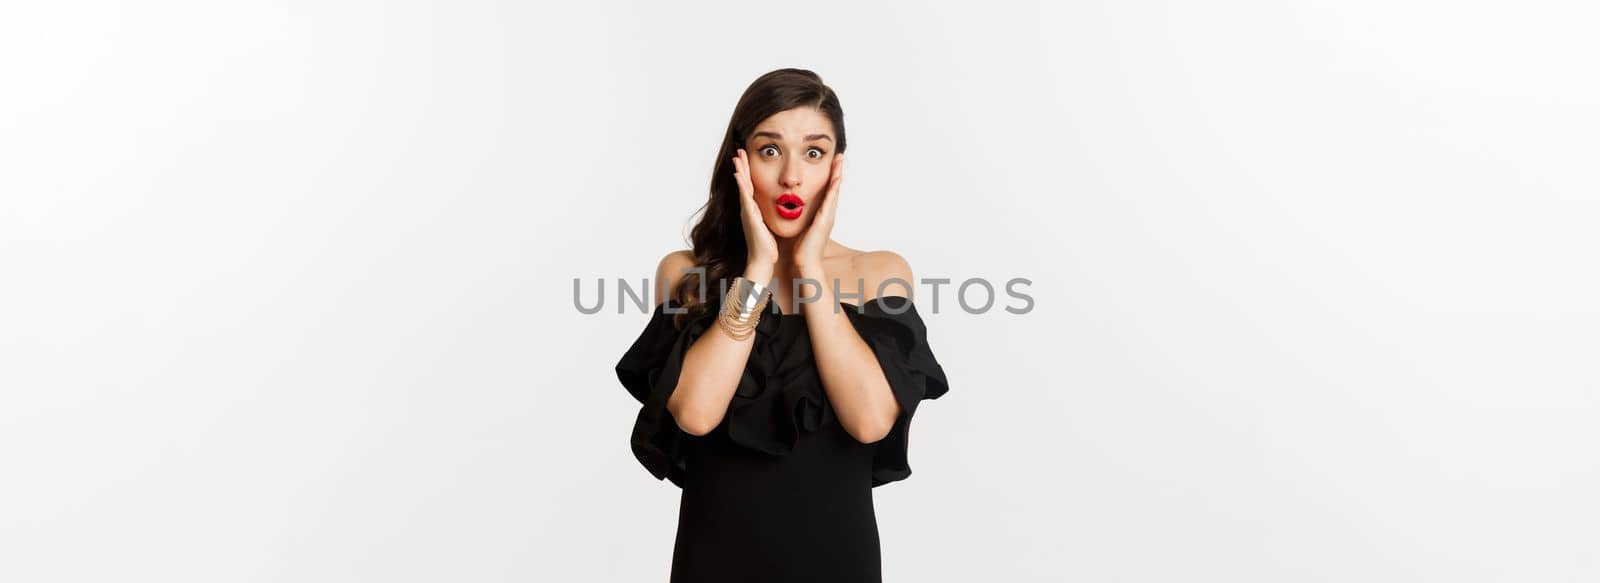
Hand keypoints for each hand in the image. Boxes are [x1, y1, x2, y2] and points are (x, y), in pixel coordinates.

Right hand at [732, 148, 778, 267]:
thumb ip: (768, 217)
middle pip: (744, 182)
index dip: (747, 171)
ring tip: (737, 157)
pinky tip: (738, 175)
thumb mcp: (768, 226)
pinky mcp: (749, 216)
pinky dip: (741, 186)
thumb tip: (775, 210)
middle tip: (739, 150)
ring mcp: (747, 212)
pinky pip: (745, 198)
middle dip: (741, 166)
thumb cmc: (767, 246)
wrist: (762, 260)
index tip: (746, 158)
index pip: (750, 186)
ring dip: (739, 171)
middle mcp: (748, 209)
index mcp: (754, 210)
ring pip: (742, 187)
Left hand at [793, 153, 842, 270]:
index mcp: (821, 214)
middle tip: (840, 155)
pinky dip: (834, 188)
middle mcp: (827, 213)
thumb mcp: (801, 227)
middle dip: (837, 171)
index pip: (826, 191)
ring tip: (840, 160)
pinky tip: (837, 176)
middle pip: (834, 187)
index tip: (831, 162)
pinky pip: (831, 200)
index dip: (830, 176)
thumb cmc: (802, 248)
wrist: (805, 262)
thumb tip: (793, 209)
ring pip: (834, 190)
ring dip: (838, 174)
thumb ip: (800, 217)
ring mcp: (828, 216)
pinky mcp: (825, 220)